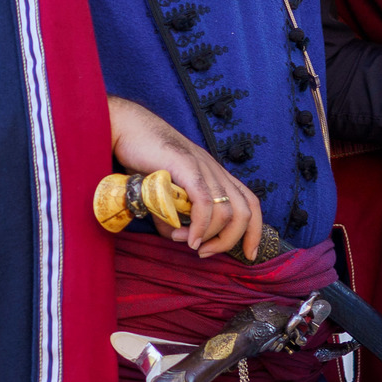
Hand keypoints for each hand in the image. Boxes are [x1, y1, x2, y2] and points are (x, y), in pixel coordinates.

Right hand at [107, 95, 260, 259]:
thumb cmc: (143, 157)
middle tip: (207, 253)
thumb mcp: (163, 193)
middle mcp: (215, 170)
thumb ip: (173, 215)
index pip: (249, 202)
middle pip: (245, 211)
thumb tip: (179, 237)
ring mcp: (203, 167)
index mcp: (215, 173)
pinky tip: (188, 237)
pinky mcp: (187, 166)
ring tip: (190, 244)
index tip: (249, 254)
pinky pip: (204, 202)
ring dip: (211, 235)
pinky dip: (200, 225)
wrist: (127, 128)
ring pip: (227, 211)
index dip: (255, 230)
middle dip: (232, 240)